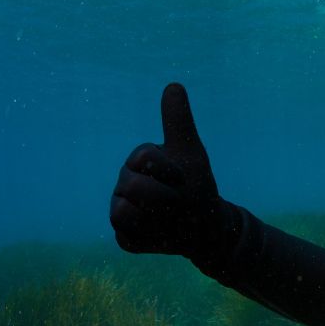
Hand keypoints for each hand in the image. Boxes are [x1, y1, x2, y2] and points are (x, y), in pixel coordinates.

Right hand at [110, 83, 223, 257]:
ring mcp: (121, 211)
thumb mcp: (190, 152)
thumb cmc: (194, 184)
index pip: (144, 158)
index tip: (182, 176)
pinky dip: (152, 240)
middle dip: (166, 197)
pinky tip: (163, 235)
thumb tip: (173, 85)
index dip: (169, 171)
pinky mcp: (125, 238)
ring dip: (157, 219)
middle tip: (180, 201)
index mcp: (139, 161)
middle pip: (133, 188)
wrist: (203, 224)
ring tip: (170, 218)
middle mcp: (123, 185)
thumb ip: (178, 121)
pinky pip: (130, 239)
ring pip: (124, 214)